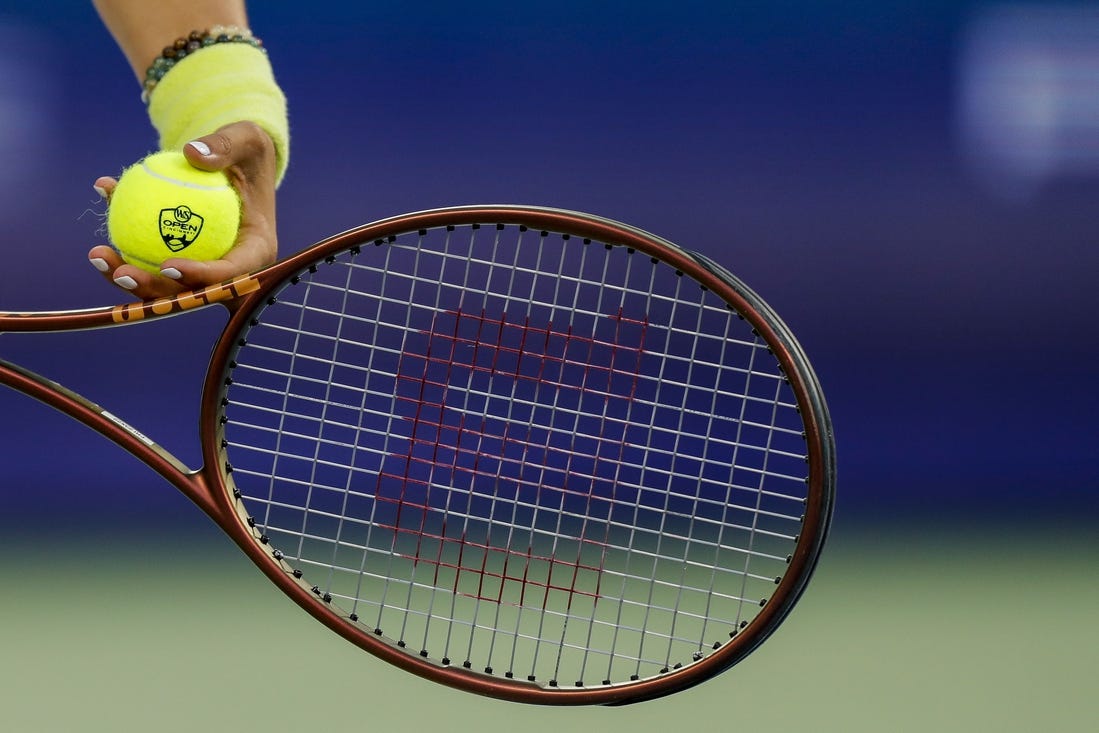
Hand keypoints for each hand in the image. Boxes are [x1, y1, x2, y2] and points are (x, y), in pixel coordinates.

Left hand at [89, 121, 277, 299]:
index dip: (200, 277)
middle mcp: (232, 268)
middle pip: (193, 291)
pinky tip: (102, 204)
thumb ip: (225, 146)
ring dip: (130, 277)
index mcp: (256, 250)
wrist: (240, 160)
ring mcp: (205, 266)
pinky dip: (125, 240)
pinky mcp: (183, 257)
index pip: (231, 273)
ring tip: (99, 254)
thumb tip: (192, 154)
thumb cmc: (248, 151)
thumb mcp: (246, 138)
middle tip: (122, 270)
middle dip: (155, 289)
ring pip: (166, 284)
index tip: (168, 263)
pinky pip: (151, 256)